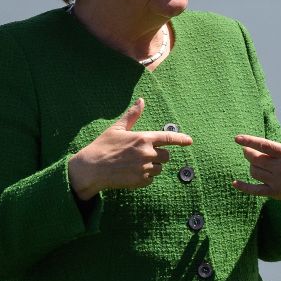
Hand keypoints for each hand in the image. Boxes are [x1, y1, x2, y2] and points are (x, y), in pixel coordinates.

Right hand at [67, 99, 193, 199]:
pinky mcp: (141, 181)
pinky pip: (151, 179)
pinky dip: (145, 177)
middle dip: (158, 155)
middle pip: (166, 156)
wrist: (91, 169)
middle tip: (141, 155)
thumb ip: (132, 115)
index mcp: (143, 138)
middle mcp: (147, 153)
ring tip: (134, 164)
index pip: (168, 138)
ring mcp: (145, 168)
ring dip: (152, 167)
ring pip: (159, 168)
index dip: (181, 139)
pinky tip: (131, 173)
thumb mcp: (117, 128)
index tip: (189, 141)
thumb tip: (141, 100)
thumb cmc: (102, 146)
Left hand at [232, 102, 280, 209]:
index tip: (237, 138)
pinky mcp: (274, 192)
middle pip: (256, 159)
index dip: (250, 141)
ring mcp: (277, 182)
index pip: (265, 145)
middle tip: (247, 150)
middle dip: (248, 153)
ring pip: (254, 171)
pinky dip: (244, 187)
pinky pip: (254, 190)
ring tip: (255, 162)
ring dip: (251, 165)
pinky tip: (235, 183)